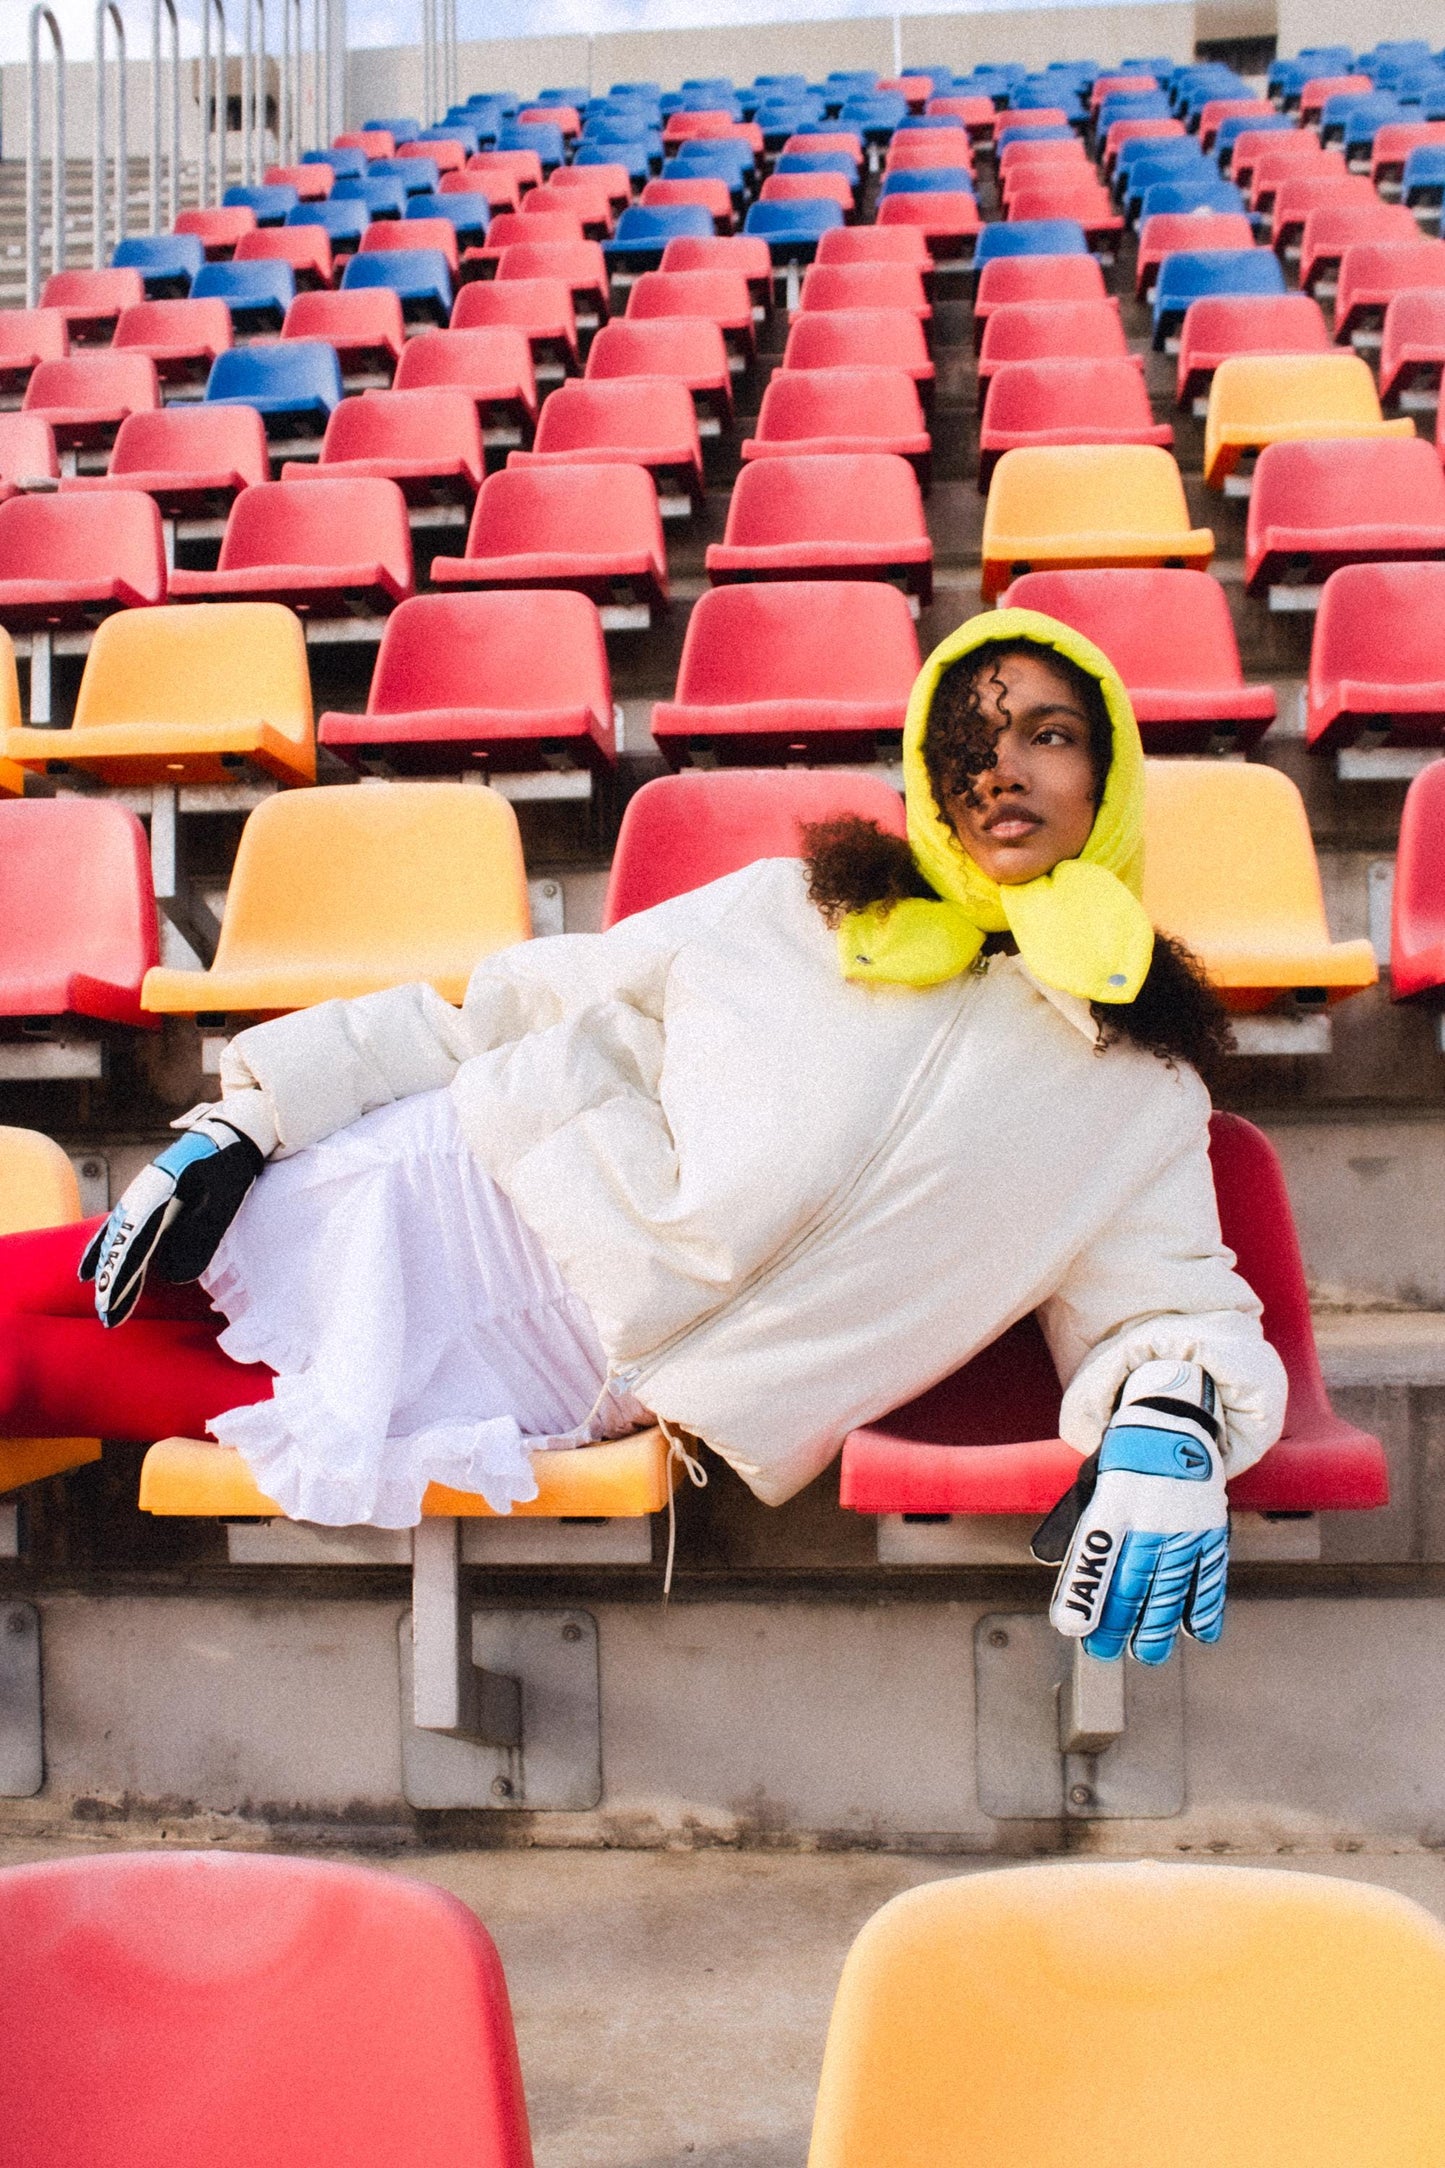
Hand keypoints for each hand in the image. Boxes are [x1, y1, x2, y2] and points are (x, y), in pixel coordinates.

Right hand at [79, 1096, 274, 1328]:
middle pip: (120, 1242)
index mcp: (161, 1191)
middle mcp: (143, 1192)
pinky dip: (103, 1249)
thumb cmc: (231, 1164)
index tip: (112, 1304)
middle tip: (108, 1318)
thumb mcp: (225, 1198)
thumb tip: (174, 1275)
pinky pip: (119, 1227)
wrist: (233, 1131)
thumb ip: (203, 1234)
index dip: (122, 1276)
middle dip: (112, 1282)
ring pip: (115, 1236)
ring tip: (104, 1305)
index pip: (134, 1242)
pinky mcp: (147, 1196)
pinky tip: (91, 1270)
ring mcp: (142, 1192)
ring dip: (108, 1271)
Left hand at [1033, 1360, 1227, 1665]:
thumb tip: (1052, 1564)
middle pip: (1132, 1580)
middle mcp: (1151, 1513)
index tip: (1072, 1628)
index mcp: (1114, 1499)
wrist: (1172, 1423)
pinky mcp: (1211, 1530)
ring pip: (1171, 1587)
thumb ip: (1077, 1526)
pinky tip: (1195, 1632)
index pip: (1094, 1552)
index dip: (1083, 1592)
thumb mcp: (1092, 1483)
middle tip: (1102, 1651)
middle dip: (1116, 1623)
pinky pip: (1210, 1575)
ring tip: (1144, 1653)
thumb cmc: (1123, 1462)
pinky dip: (1204, 1607)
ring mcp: (1185, 1524)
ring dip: (1157, 1627)